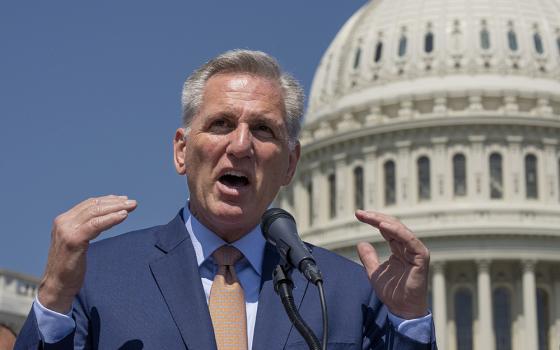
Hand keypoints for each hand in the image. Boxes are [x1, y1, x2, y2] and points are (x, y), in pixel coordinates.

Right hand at [38, 195, 136, 312]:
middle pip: (94, 206)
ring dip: (116, 208)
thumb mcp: (77, 242)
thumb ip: (85, 228)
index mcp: (64, 220)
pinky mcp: (73, 240)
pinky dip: (111, 219)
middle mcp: (63, 222)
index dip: (107, 200)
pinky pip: (95, 225)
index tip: (123, 199)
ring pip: (96, 212)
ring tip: (131, 207)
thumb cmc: (70, 266)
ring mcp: (67, 230)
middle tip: (132, 203)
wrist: (58, 286)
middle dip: (115, 202)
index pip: (89, 204)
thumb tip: (104, 217)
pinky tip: (123, 216)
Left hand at [355, 210, 428, 318]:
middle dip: (376, 217)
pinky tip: (384, 226)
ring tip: (370, 217)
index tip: (358, 214)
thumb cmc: (392, 292)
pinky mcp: (421, 257)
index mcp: (399, 248)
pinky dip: (397, 232)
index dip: (373, 220)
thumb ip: (368, 257)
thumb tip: (360, 242)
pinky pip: (410, 240)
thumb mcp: (374, 272)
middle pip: (392, 225)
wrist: (402, 309)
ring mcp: (416, 251)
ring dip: (384, 221)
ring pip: (401, 229)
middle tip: (360, 213)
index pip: (386, 229)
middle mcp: (408, 247)